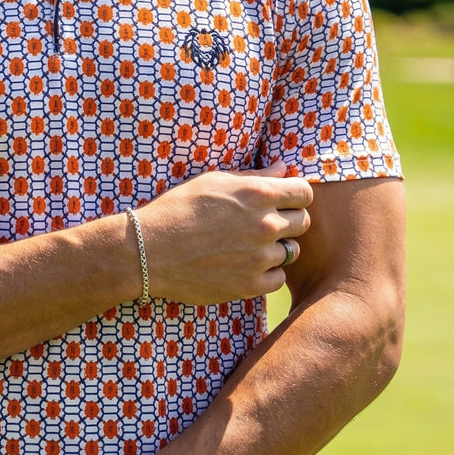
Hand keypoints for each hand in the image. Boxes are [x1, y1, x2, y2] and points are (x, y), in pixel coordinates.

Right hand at [137, 161, 312, 303]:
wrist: (148, 250)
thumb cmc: (177, 209)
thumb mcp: (213, 181)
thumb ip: (254, 177)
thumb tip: (283, 169)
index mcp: (258, 194)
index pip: (305, 193)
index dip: (295, 196)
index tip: (283, 201)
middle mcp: (265, 225)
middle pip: (302, 223)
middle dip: (288, 221)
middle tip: (263, 225)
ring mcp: (259, 257)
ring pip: (291, 252)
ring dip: (275, 249)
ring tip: (248, 246)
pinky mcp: (249, 285)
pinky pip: (278, 279)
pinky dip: (267, 273)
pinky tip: (245, 266)